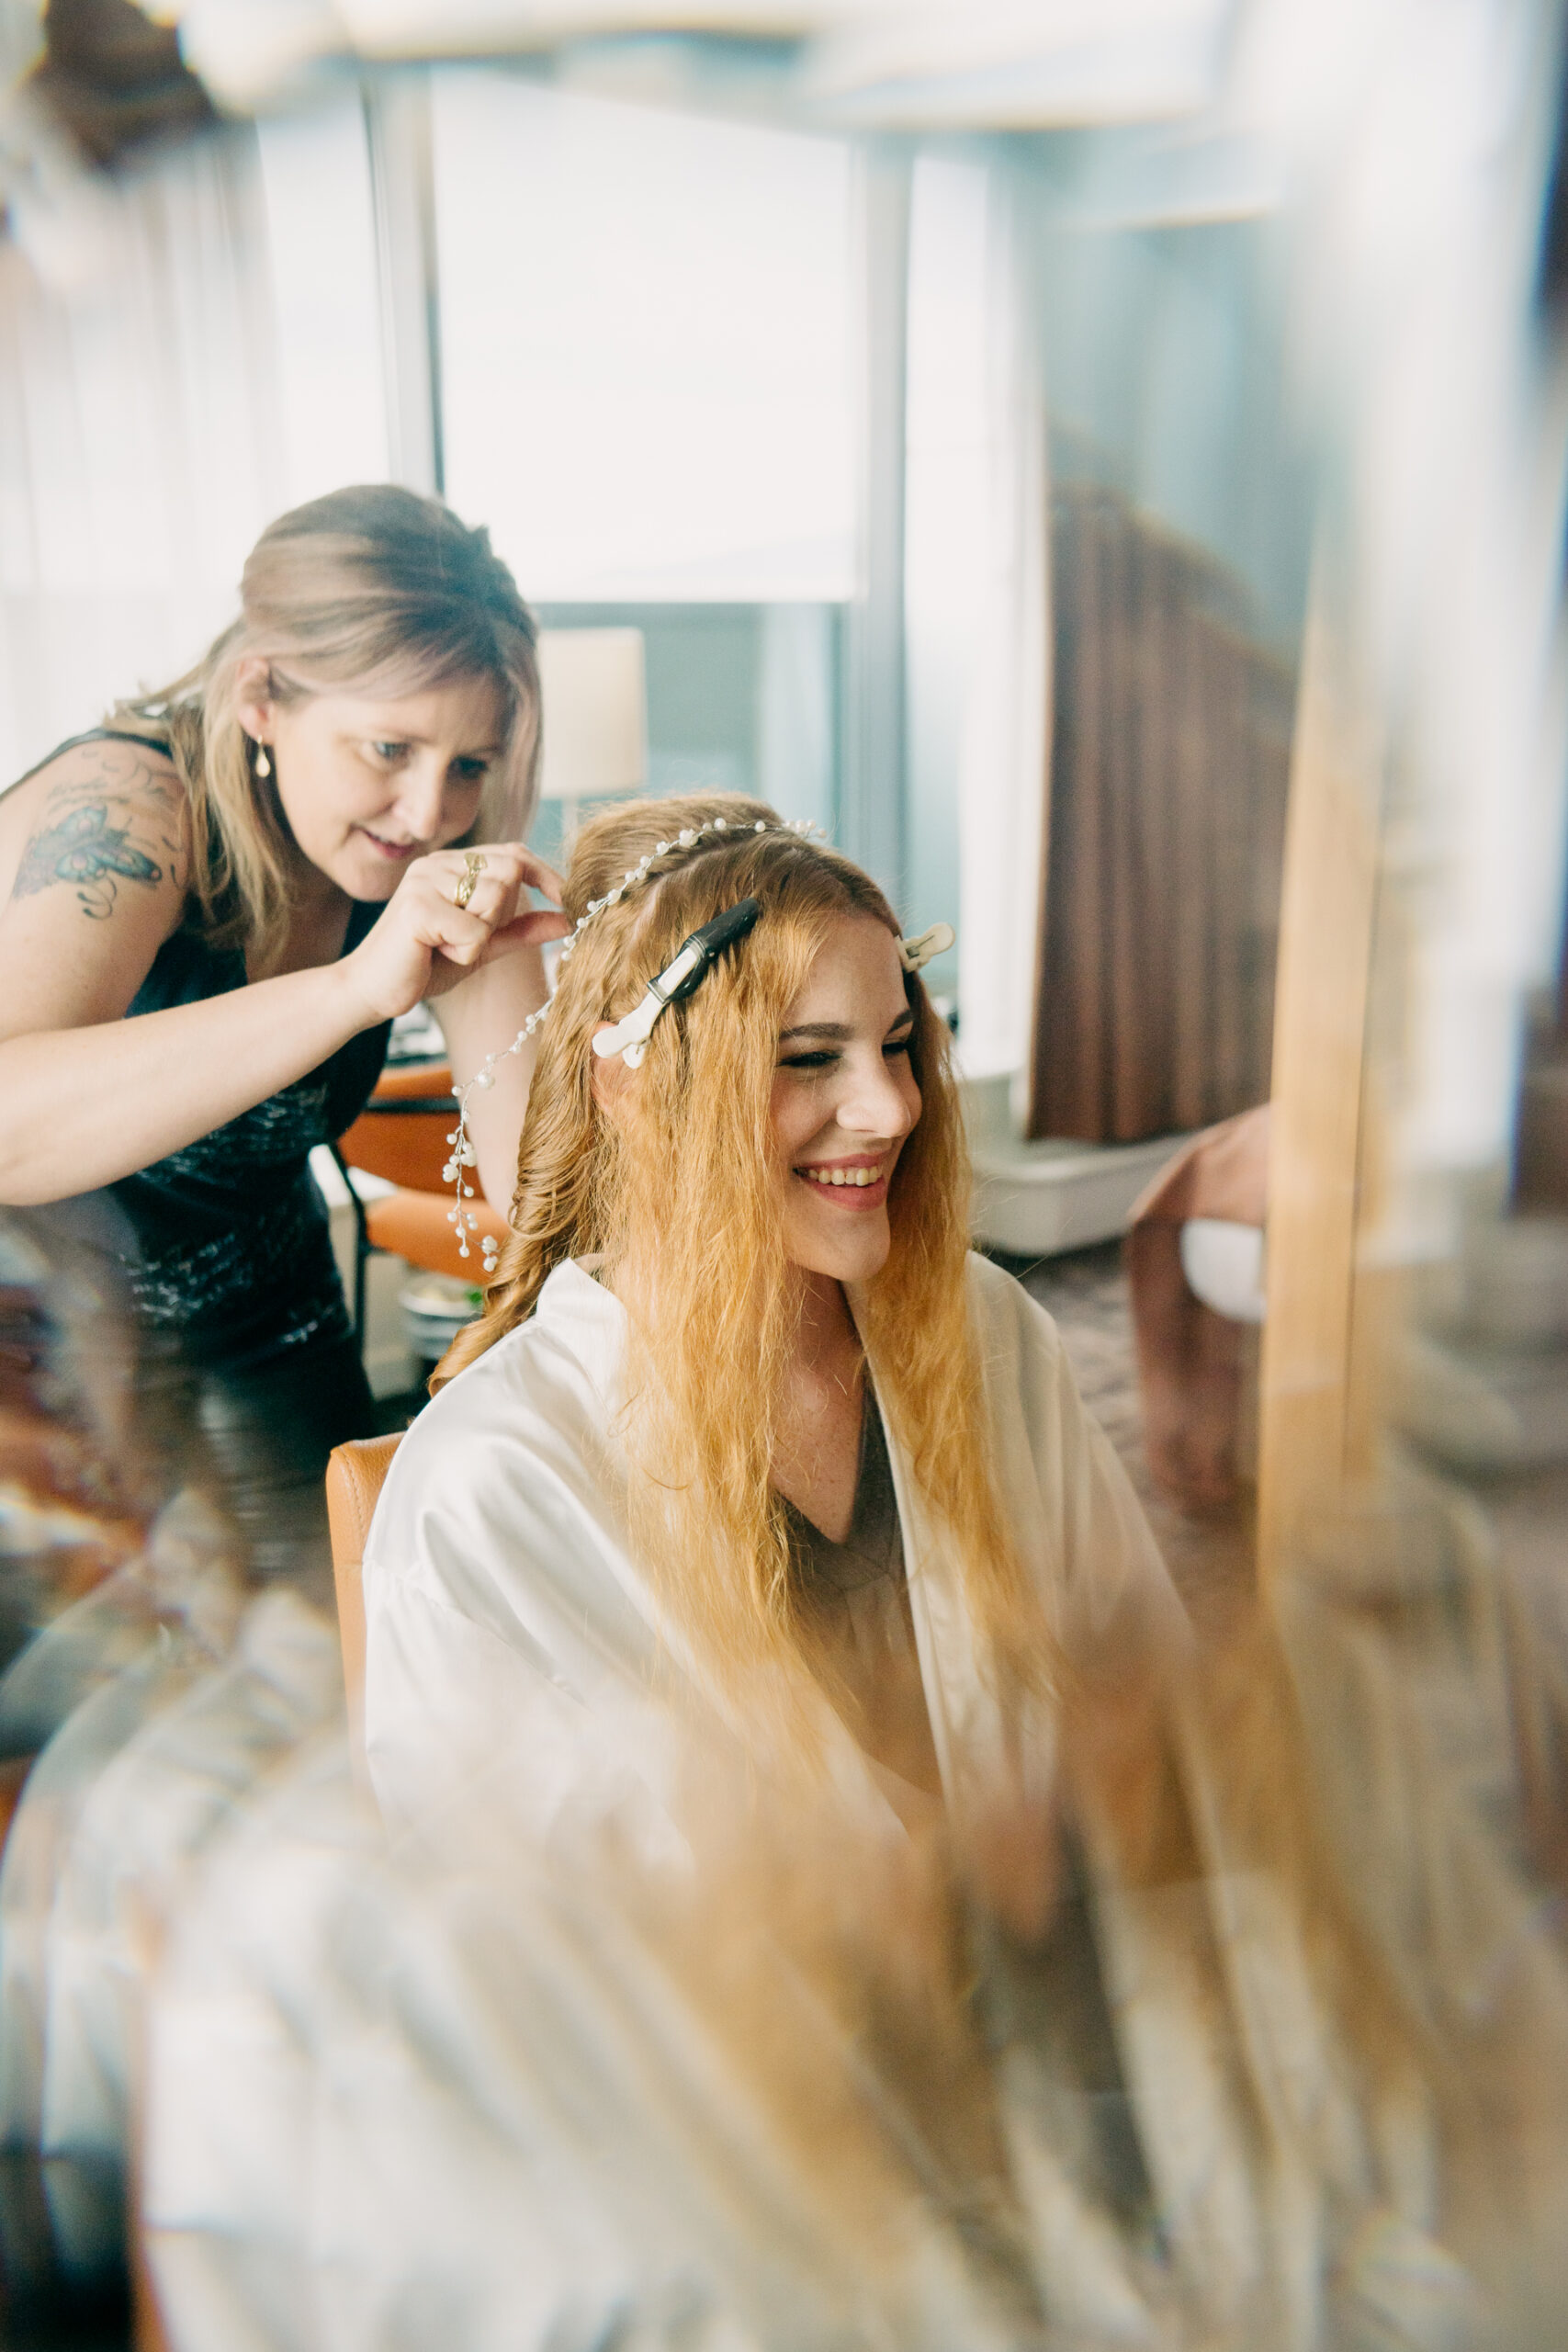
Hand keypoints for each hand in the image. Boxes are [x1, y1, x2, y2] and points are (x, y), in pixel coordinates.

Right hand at [337, 844, 569, 1024]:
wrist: (372, 991)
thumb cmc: (425, 966)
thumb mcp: (483, 945)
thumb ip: (522, 929)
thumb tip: (569, 919)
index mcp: (453, 864)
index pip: (515, 853)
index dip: (547, 876)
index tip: (571, 901)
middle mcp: (438, 862)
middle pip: (510, 873)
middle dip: (500, 917)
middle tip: (466, 939)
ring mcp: (425, 879)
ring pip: (495, 900)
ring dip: (480, 937)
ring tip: (445, 946)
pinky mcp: (418, 906)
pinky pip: (474, 931)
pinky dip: (463, 952)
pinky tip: (432, 954)